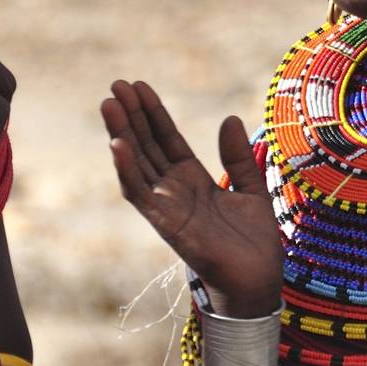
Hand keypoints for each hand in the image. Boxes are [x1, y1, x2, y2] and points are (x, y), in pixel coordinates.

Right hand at [102, 80, 283, 316]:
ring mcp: (166, 206)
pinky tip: (116, 144)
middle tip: (115, 84)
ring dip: (121, 134)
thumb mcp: (252, 187)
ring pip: (136, 164)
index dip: (152, 113)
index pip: (166, 138)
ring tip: (108, 104)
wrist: (258, 281)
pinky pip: (140, 194)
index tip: (138, 85)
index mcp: (192, 178)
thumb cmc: (253, 241)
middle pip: (146, 145)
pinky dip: (127, 170)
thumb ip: (236, 155)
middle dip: (131, 115)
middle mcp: (173, 189)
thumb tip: (228, 117)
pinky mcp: (165, 224)